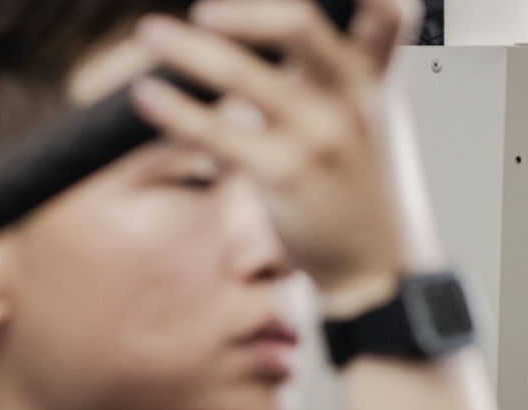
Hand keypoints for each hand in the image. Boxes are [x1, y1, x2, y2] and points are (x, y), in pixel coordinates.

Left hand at [126, 0, 424, 316]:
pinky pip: (219, 135)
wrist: (368, 266)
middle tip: (202, 12)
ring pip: (242, 76)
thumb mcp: (366, 117)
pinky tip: (149, 97)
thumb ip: (360, 60)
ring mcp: (315, 138)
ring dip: (188, 51)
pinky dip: (177, 111)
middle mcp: (344, 101)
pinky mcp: (283, 175)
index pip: (378, 16)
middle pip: (297, 26)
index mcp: (363, 80)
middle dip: (244, 14)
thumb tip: (344, 12)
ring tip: (151, 36)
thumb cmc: (353, 188)